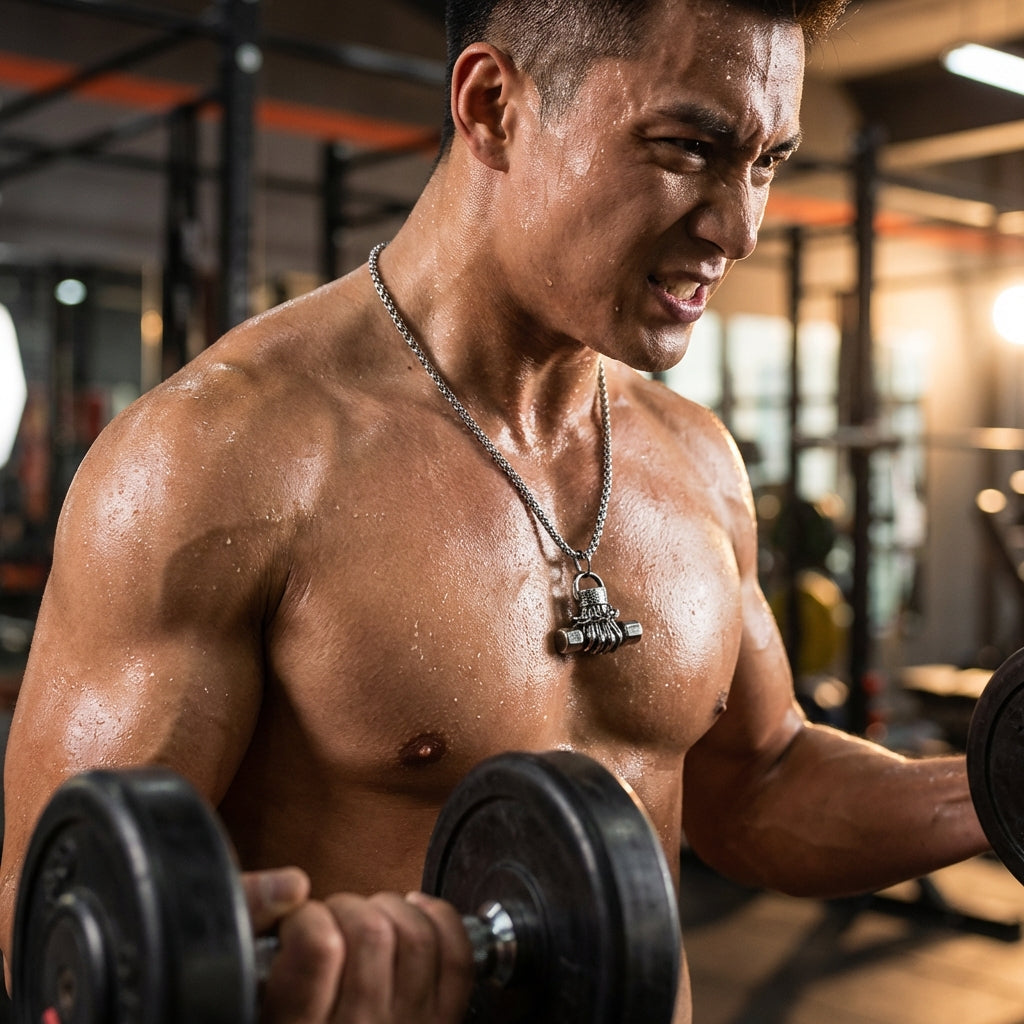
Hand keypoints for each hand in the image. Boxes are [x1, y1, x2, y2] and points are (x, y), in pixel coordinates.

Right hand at [242, 868, 474, 1023]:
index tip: (299, 923)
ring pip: (415, 937)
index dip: (307, 918)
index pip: (318, 948)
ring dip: (390, 908)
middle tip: (331, 919)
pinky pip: (456, 957)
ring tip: (367, 918)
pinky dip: (439, 920)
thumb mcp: (247, 1000)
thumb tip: (293, 886)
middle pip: (371, 932)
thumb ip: (253, 939)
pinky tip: (414, 914)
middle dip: (348, 906)